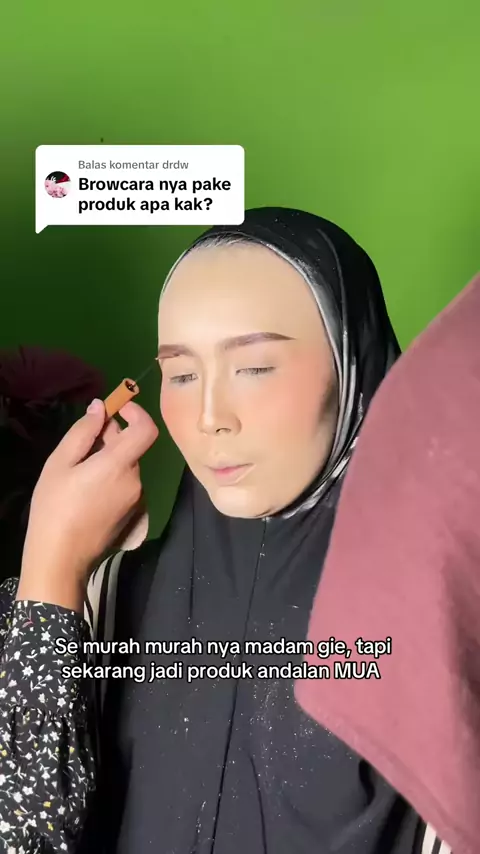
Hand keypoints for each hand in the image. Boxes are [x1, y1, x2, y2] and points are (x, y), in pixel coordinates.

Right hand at [17, 399, 158, 610]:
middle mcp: (136, 480)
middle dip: (114, 438)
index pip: (147, 429)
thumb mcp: (60, 464)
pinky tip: (88, 491)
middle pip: (133, 448)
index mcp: (119, 465)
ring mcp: (137, 499)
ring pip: (128, 467)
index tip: (119, 408)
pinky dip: (113, 478)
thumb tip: (100, 408)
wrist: (62, 558)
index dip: (137, 413)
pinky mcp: (133, 513)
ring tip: (80, 471)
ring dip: (111, 459)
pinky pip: (127, 485)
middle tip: (84, 443)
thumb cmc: (54, 507)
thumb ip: (83, 432)